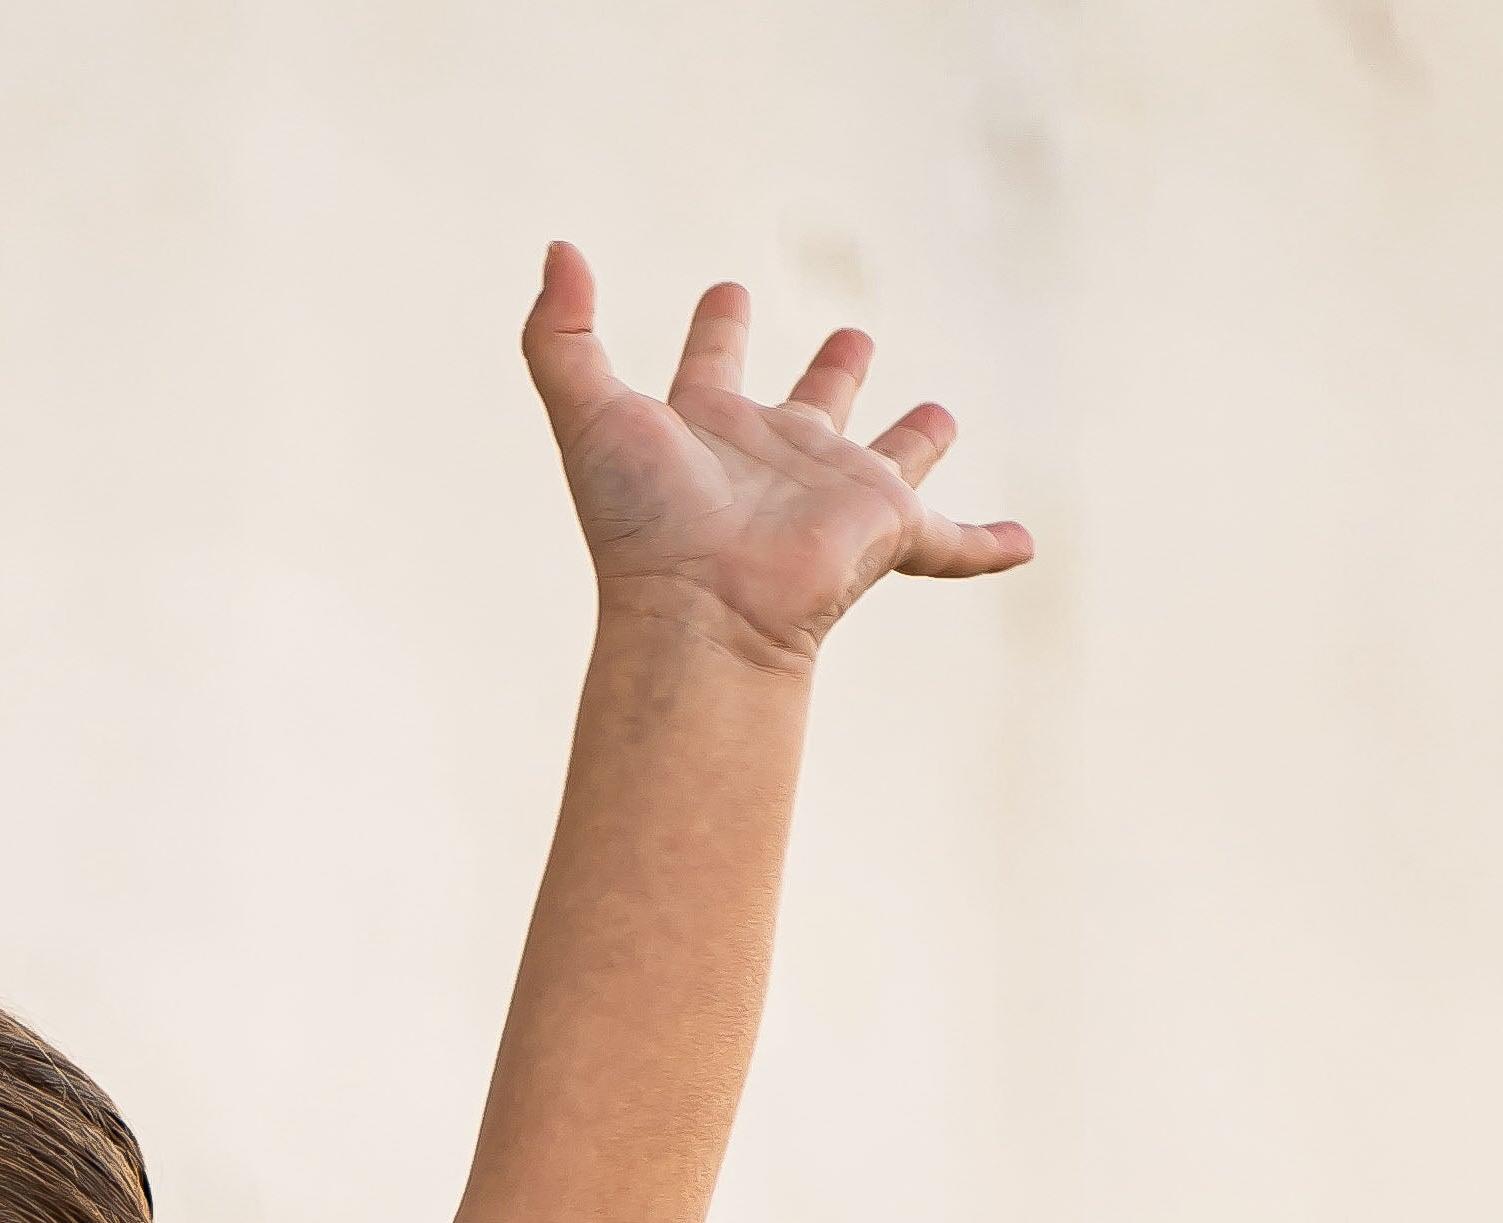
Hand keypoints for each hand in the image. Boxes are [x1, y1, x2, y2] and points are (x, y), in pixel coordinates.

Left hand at [523, 242, 1030, 659]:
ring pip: (889, 460)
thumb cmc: (642, 523)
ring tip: (940, 417)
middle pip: (812, 405)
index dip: (720, 329)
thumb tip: (557, 251)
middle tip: (852, 341)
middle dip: (833, 374)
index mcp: (711, 432)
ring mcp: (835, 496)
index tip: (730, 292)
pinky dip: (988, 545)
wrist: (699, 613)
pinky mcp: (887, 530)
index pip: (714, 365)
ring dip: (916, 441)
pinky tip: (1024, 546)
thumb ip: (559, 337)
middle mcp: (777, 460)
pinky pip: (951, 541)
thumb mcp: (588, 416)